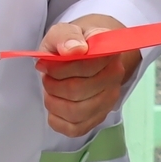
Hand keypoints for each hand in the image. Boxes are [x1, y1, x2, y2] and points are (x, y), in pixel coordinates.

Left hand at [36, 15, 137, 137]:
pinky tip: (55, 106)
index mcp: (108, 53)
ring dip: (53, 102)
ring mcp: (108, 101)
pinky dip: (58, 120)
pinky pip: (76, 129)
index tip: (46, 64)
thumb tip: (73, 50)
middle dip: (53, 85)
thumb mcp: (62, 32)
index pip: (86, 67)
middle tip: (46, 77)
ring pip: (76, 112)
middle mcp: (115, 78)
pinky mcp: (98, 118)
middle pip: (78, 91)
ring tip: (49, 90)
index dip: (60, 68)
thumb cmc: (71, 43)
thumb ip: (66, 36)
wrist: (83, 53)